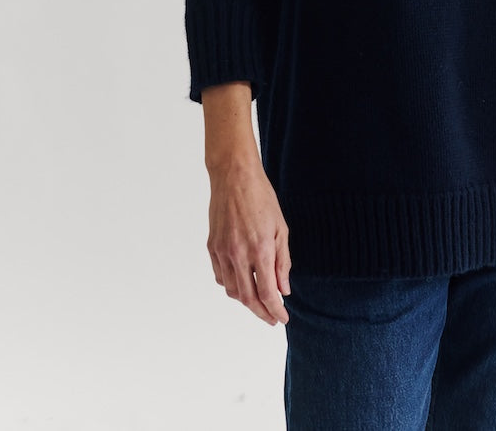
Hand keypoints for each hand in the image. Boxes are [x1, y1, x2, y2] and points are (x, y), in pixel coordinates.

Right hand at [207, 159, 291, 325]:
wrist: (234, 177)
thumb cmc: (262, 198)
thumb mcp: (281, 228)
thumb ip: (283, 261)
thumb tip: (283, 290)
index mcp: (260, 249)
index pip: (267, 293)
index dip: (276, 310)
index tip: (282, 318)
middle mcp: (238, 254)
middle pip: (248, 298)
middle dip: (261, 313)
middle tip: (272, 318)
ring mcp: (222, 251)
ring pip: (232, 290)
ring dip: (246, 301)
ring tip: (259, 302)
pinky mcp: (212, 247)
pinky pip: (221, 276)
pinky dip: (232, 286)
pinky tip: (242, 284)